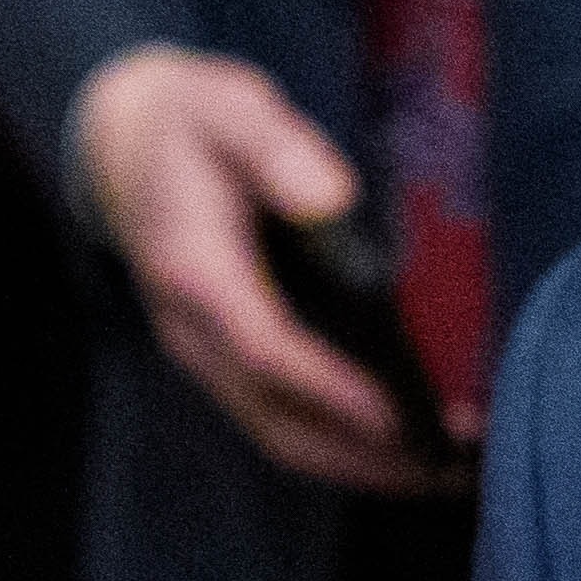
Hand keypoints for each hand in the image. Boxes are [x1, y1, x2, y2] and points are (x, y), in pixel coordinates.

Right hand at [67, 47, 457, 490]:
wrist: (123, 144)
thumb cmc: (190, 122)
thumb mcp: (228, 107)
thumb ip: (276, 145)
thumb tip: (333, 197)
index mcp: (195, 273)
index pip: (266, 350)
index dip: (333, 390)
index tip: (402, 415)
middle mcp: (196, 332)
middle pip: (280, 421)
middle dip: (368, 454)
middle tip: (457, 464)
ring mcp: (208, 356)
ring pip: (284, 437)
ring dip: (367, 466)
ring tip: (454, 473)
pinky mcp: (229, 363)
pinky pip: (286, 423)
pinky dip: (349, 448)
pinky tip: (413, 450)